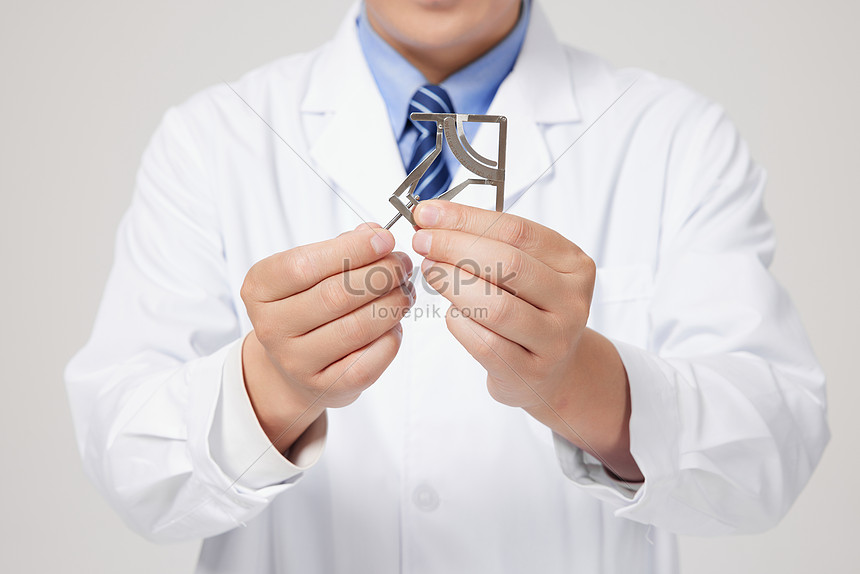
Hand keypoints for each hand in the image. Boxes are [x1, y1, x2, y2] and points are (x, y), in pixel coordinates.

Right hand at [240, 223, 413, 451]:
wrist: (293, 368)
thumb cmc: (306, 307)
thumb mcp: (308, 273)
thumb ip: (338, 250)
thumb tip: (374, 234)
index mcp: (260, 289)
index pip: (304, 265)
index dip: (351, 249)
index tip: (384, 239)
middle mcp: (272, 327)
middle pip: (335, 295)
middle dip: (380, 274)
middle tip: (401, 265)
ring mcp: (297, 361)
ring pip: (357, 327)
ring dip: (392, 303)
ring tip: (404, 290)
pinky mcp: (327, 387)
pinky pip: (370, 359)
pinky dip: (391, 336)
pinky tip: (394, 323)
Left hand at [411, 201, 641, 480]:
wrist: (552, 370)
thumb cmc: (530, 311)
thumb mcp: (525, 271)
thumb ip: (489, 243)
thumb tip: (433, 220)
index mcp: (575, 265)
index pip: (517, 231)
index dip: (466, 219)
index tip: (428, 212)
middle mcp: (572, 301)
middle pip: (509, 264)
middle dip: (455, 246)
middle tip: (422, 241)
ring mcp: (555, 340)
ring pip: (496, 306)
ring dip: (452, 283)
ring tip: (430, 270)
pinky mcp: (530, 372)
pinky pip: (484, 343)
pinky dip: (459, 322)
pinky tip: (451, 312)